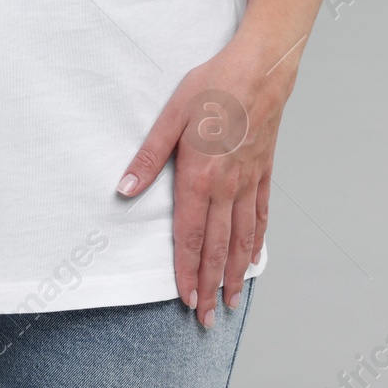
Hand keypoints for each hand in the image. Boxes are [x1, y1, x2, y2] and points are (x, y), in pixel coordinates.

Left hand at [115, 46, 293, 326]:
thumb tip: (124, 189)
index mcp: (201, 176)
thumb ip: (149, 156)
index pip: (190, 236)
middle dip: (209, 286)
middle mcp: (228, 186)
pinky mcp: (263, 171)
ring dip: (234, 273)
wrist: (262, 68)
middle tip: (205, 319)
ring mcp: (249, 181)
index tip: (184, 300)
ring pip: (242, 238)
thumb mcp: (171, 115)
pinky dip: (256, 242)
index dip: (186, 271)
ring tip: (230, 301)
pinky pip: (261, 215)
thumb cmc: (214, 87)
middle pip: (217, 247)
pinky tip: (252, 259)